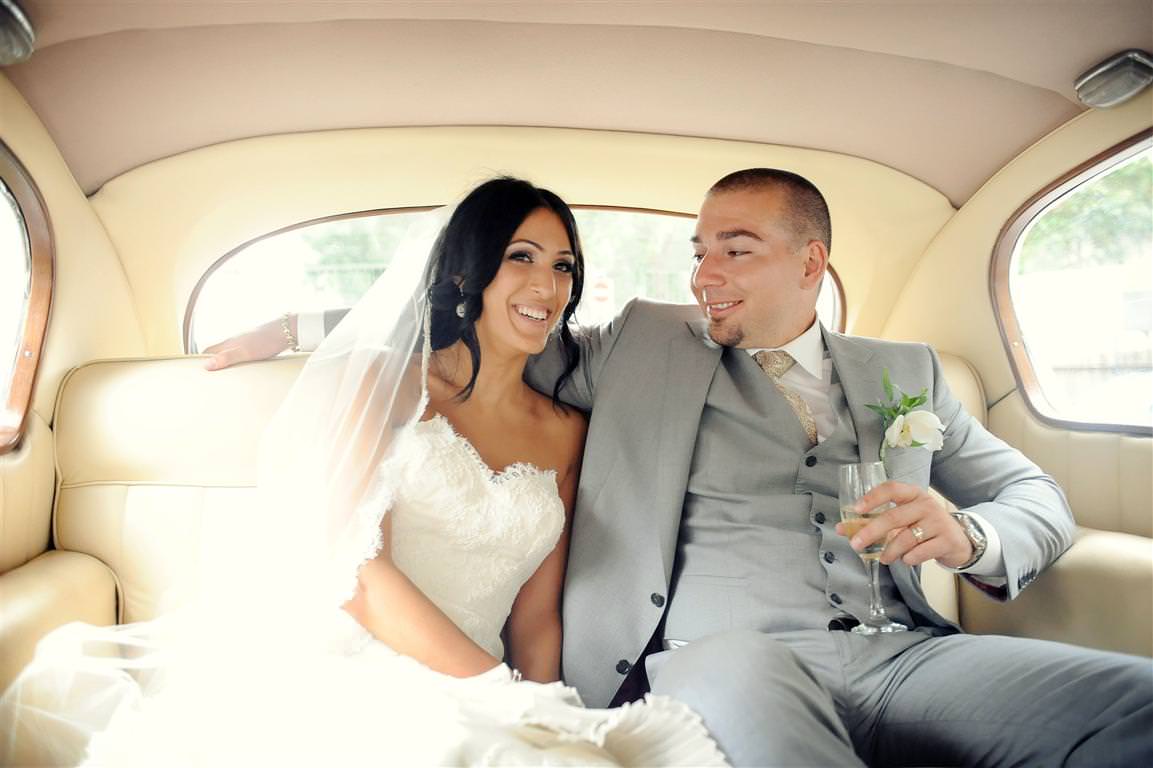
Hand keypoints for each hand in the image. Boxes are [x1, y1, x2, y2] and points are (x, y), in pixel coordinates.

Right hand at [202, 315, 294, 370]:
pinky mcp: (256, 345)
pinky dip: (239, 362)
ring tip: (225, 376)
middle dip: (213, 363)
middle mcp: (235, 341)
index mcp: (229, 342)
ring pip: (230, 353)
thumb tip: (206, 366)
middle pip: (218, 352)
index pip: (208, 351)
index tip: (197, 371)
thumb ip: (226, 358)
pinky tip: (244, 369)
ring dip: (226, 363)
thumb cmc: (267, 340)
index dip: (201, 360)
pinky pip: (242, 355)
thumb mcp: (245, 352)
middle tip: (210, 377)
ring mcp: (246, 343)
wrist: (287, 331)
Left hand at [835, 480, 973, 568]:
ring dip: (890, 551)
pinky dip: (909, 558)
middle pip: (894, 517)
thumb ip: (875, 522)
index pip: (891, 489)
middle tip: (856, 544)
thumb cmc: (923, 526)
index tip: (856, 509)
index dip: (873, 498)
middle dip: (871, 531)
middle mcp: (926, 504)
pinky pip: (921, 552)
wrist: (959, 540)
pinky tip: (906, 559)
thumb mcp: (904, 518)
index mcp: (913, 494)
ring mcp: (938, 522)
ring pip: (906, 537)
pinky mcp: (947, 540)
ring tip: (884, 558)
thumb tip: (842, 529)